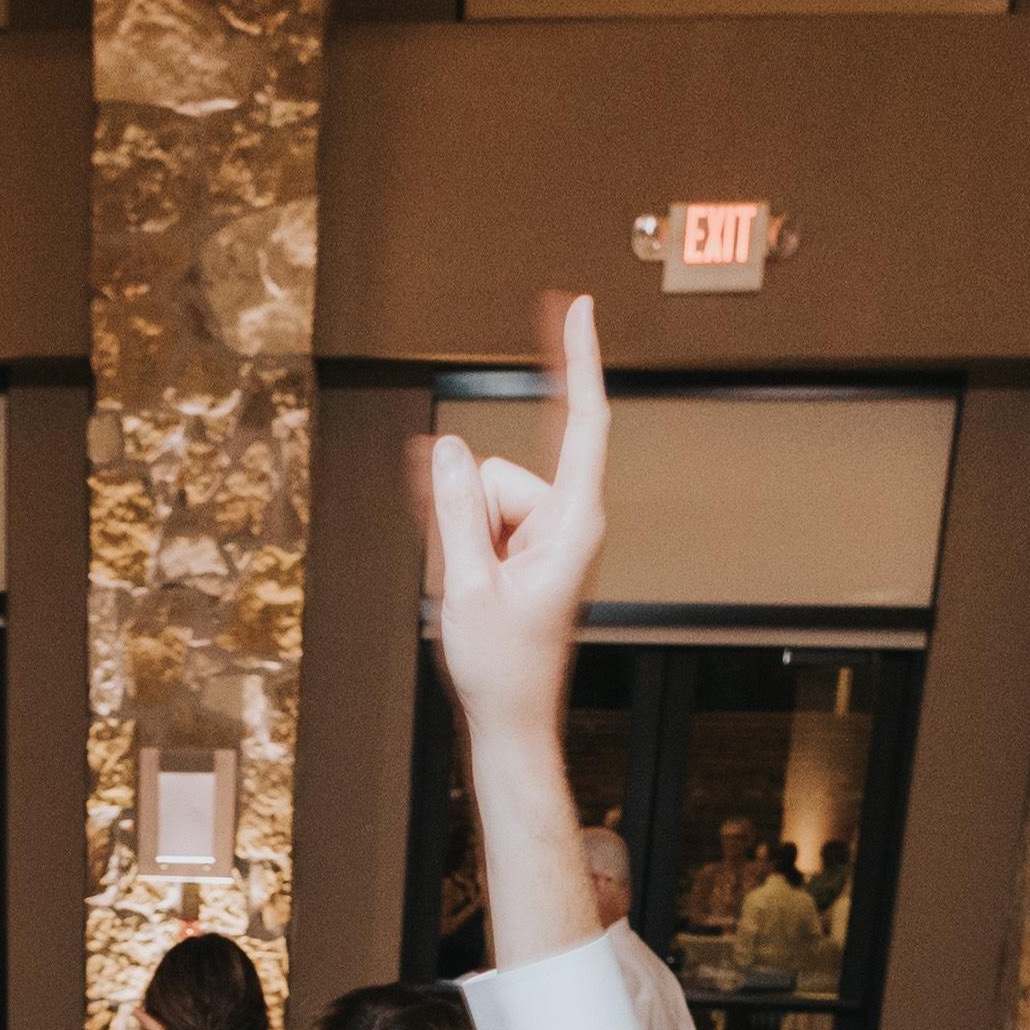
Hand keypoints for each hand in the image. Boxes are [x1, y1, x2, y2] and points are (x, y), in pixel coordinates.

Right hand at [422, 293, 612, 739]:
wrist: (511, 722)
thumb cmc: (504, 669)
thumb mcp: (465, 587)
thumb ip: (455, 510)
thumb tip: (448, 446)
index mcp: (574, 525)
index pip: (581, 423)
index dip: (578, 361)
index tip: (577, 308)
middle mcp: (566, 521)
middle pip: (497, 471)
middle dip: (469, 517)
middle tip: (481, 588)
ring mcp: (543, 535)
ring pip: (478, 495)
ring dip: (463, 540)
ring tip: (482, 596)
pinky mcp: (523, 547)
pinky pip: (473, 517)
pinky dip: (463, 548)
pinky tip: (475, 589)